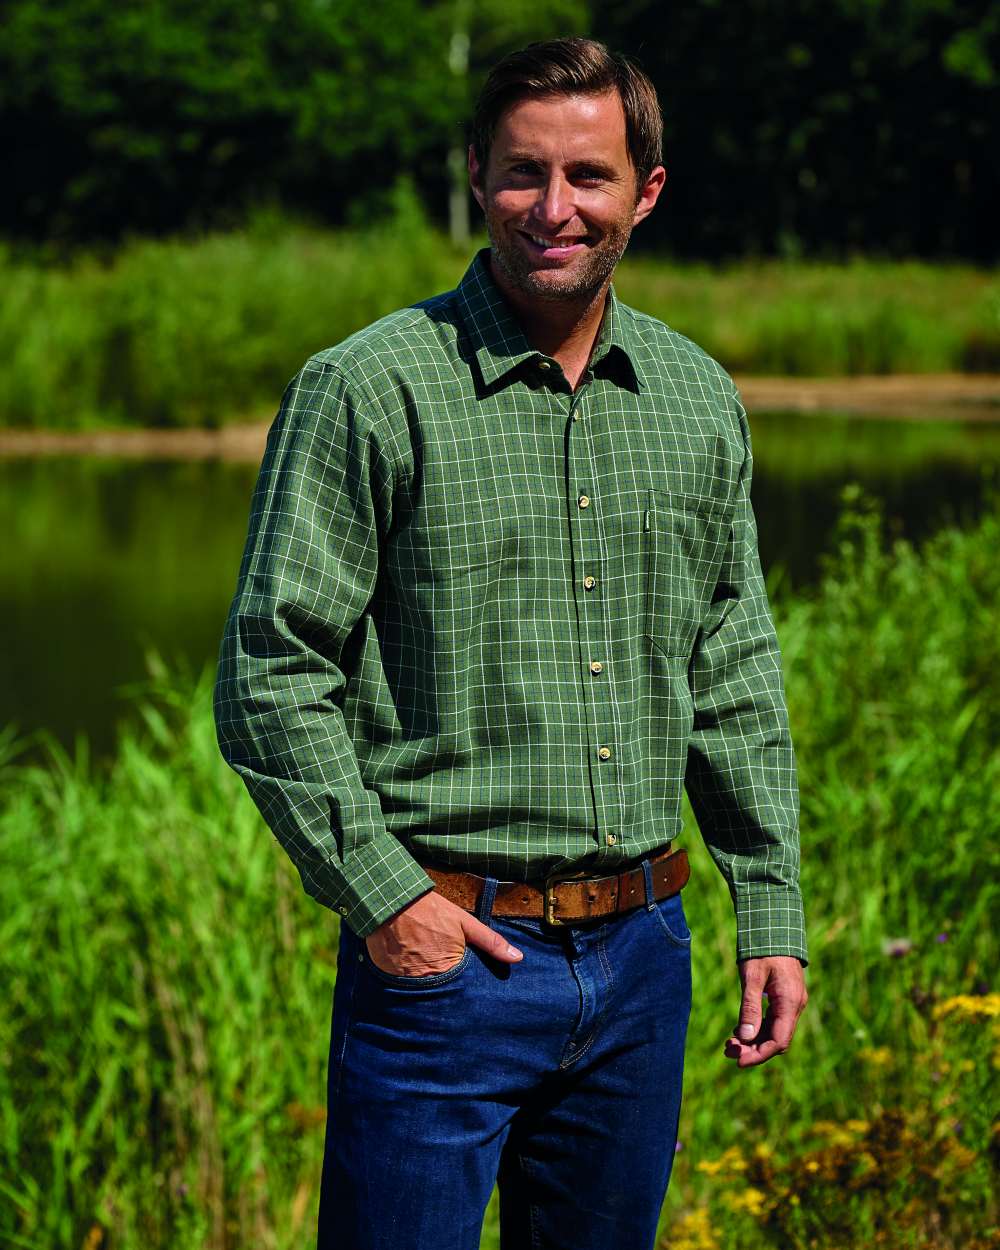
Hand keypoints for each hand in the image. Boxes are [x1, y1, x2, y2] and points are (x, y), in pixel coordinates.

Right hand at [364, 889, 523, 976]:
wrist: (392, 899)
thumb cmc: (431, 910)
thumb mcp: (464, 922)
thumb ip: (490, 942)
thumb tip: (517, 958)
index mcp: (447, 969)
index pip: (461, 992)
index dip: (463, 990)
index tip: (466, 990)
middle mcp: (425, 980)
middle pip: (439, 995)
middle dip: (444, 992)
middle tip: (444, 981)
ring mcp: (404, 980)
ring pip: (419, 991)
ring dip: (423, 986)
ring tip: (424, 972)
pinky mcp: (386, 975)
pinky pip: (399, 984)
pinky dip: (403, 979)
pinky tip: (405, 968)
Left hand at [724, 956, 807, 1067]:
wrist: (774, 926)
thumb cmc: (762, 949)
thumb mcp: (752, 977)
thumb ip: (750, 1007)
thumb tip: (745, 1037)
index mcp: (790, 1002)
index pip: (778, 1041)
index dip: (759, 1055)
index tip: (739, 1062)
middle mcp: (795, 1006)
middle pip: (776, 1040)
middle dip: (753, 1050)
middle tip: (727, 1051)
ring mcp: (792, 1003)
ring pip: (774, 1032)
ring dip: (754, 1041)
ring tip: (729, 1044)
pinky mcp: (785, 999)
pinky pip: (774, 1021)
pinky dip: (758, 1029)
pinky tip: (739, 1031)